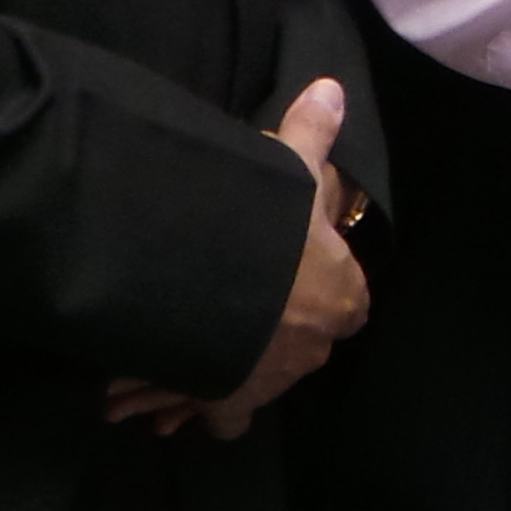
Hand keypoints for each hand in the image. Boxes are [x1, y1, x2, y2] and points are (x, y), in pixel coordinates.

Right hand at [106, 77, 369, 438]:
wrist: (222, 286)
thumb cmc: (271, 226)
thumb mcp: (293, 171)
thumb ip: (312, 134)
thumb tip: (330, 90)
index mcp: (342, 296)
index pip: (349, 303)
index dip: (325, 293)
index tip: (293, 285)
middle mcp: (314, 346)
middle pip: (300, 346)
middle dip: (269, 337)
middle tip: (230, 323)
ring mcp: (273, 380)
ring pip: (257, 385)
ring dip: (225, 377)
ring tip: (187, 367)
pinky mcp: (229, 404)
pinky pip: (221, 420)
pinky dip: (193, 412)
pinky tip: (161, 409)